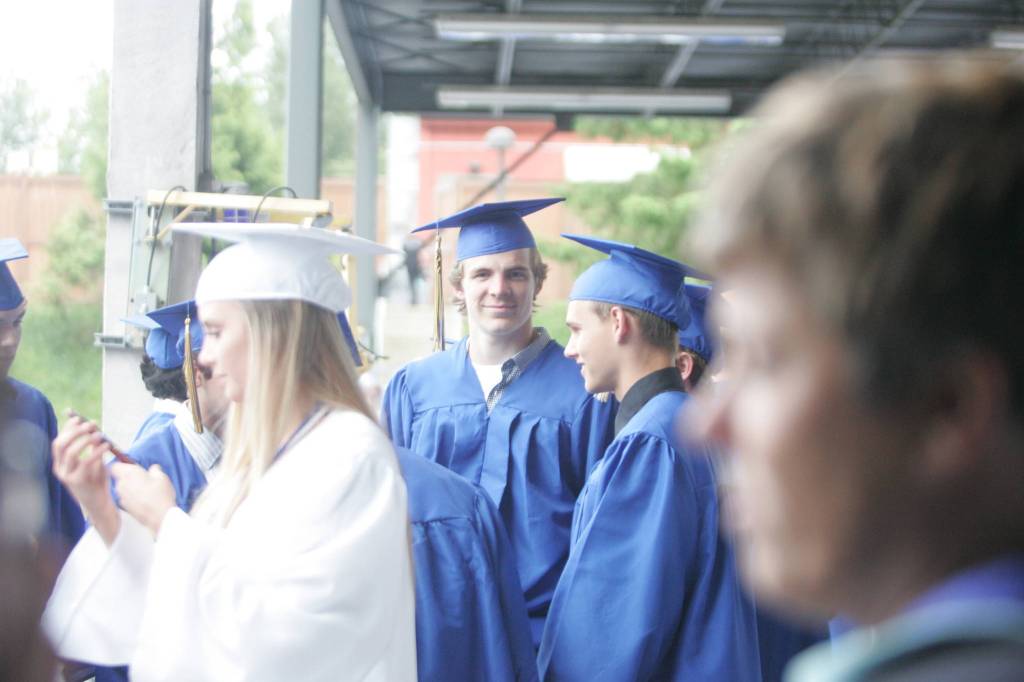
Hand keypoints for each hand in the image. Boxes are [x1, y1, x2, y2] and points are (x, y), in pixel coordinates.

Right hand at [51, 415, 119, 543]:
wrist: (99, 503)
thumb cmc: (96, 480)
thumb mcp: (92, 462)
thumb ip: (90, 447)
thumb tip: (93, 427)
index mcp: (60, 463)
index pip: (58, 442)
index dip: (68, 429)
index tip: (80, 419)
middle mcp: (60, 469)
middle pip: (61, 445)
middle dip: (75, 432)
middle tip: (91, 425)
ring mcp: (67, 476)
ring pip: (71, 452)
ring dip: (85, 440)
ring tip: (99, 435)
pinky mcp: (78, 481)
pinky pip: (86, 462)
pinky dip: (96, 451)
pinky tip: (106, 446)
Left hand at [111, 463, 175, 535]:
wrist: (160, 516)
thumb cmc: (160, 496)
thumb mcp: (162, 477)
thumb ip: (154, 470)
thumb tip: (153, 469)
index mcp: (129, 474)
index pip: (114, 466)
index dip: (121, 465)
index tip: (130, 466)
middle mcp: (122, 484)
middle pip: (119, 477)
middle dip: (128, 477)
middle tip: (142, 478)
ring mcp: (121, 497)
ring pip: (122, 488)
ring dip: (130, 488)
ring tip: (145, 490)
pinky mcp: (124, 507)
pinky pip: (125, 498)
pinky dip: (131, 497)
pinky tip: (143, 500)